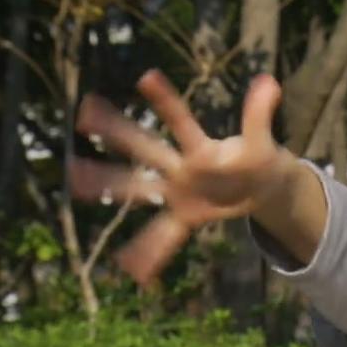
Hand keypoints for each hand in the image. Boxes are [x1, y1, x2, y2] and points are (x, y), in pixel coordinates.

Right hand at [69, 69, 289, 285]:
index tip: (146, 76)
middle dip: (116, 131)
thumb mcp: (261, 142)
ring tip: (76, 180)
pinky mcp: (184, 217)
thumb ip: (259, 115)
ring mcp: (177, 191)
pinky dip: (148, 255)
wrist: (261, 188)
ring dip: (107, 184)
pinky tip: (130, 271)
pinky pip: (163, 237)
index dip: (166, 101)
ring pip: (137, 187)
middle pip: (144, 148)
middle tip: (84, 114)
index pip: (180, 122)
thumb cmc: (258, 159)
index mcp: (200, 149)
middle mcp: (181, 167)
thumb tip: (270, 81)